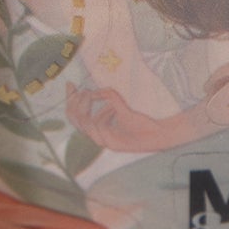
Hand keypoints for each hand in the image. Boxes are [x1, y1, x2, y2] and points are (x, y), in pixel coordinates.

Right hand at [66, 85, 183, 151]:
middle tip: (84, 90)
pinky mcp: (113, 143)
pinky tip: (114, 109)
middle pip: (76, 120)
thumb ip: (109, 98)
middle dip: (76, 103)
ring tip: (98, 97)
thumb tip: (96, 89)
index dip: (70, 100)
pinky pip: (100, 126)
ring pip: (85, 122)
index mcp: (98, 130)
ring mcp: (105, 142)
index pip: (75, 117)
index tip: (71, 85)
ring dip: (89, 106)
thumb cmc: (141, 123)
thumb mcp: (122, 107)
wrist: (158, 135)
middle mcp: (99, 137)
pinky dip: (104, 113)